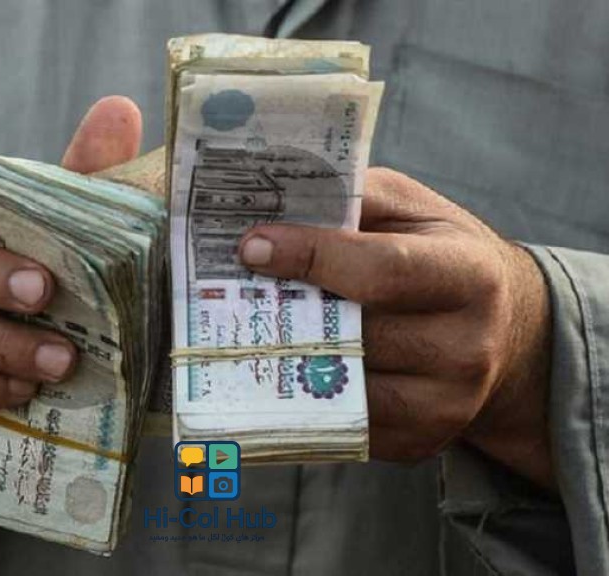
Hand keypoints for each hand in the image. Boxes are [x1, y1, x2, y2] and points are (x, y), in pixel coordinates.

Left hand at [239, 168, 553, 488]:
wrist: (502, 330)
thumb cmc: (442, 257)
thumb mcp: (412, 210)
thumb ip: (353, 200)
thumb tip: (276, 209)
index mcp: (469, 275)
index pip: (381, 271)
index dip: (311, 257)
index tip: (253, 247)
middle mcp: (467, 348)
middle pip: (355, 334)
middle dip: (288, 310)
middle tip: (235, 290)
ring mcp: (446, 405)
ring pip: (341, 386)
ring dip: (289, 357)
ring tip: (254, 327)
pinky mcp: (419, 441)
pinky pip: (343, 425)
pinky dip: (305, 396)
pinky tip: (285, 366)